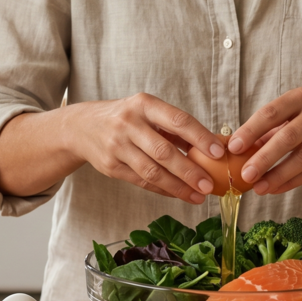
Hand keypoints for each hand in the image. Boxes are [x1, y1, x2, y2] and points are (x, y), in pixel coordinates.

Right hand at [70, 93, 225, 203]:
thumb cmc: (125, 118)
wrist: (81, 126)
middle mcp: (128, 123)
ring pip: (152, 171)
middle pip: (164, 151)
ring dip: (178, 186)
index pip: (178, 120)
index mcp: (144, 105)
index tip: (219, 152)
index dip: (200, 137)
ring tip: (198, 196)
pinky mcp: (110, 166)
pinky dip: (163, 190)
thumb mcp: (147, 112)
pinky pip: (141, 181)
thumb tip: (212, 146)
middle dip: (190, 170)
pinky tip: (179, 194)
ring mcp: (117, 146)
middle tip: (209, 185)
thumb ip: (175, 128)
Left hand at [227, 87, 301, 195]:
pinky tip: (275, 188)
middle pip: (287, 137)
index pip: (271, 113)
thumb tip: (237, 149)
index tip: (233, 147)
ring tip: (258, 187)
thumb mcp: (295, 116)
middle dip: (263, 157)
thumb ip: (269, 131)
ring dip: (277, 175)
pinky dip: (292, 181)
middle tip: (245, 174)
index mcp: (300, 98)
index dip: (250, 130)